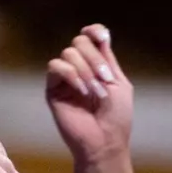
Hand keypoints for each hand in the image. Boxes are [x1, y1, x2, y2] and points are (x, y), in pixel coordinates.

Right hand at [46, 24, 132, 166]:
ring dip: (85, 70)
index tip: (102, 38)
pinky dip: (71, 74)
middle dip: (94, 58)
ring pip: (69, 53)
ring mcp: (65, 79)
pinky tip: (81, 91)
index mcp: (98, 65)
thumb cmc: (116, 117)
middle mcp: (80, 68)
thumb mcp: (118, 83)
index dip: (94, 31)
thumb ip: (108, 59)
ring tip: (93, 92)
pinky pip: (56, 67)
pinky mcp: (53, 90)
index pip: (90, 37)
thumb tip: (100, 37)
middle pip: (80, 42)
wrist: (103, 141)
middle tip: (104, 81)